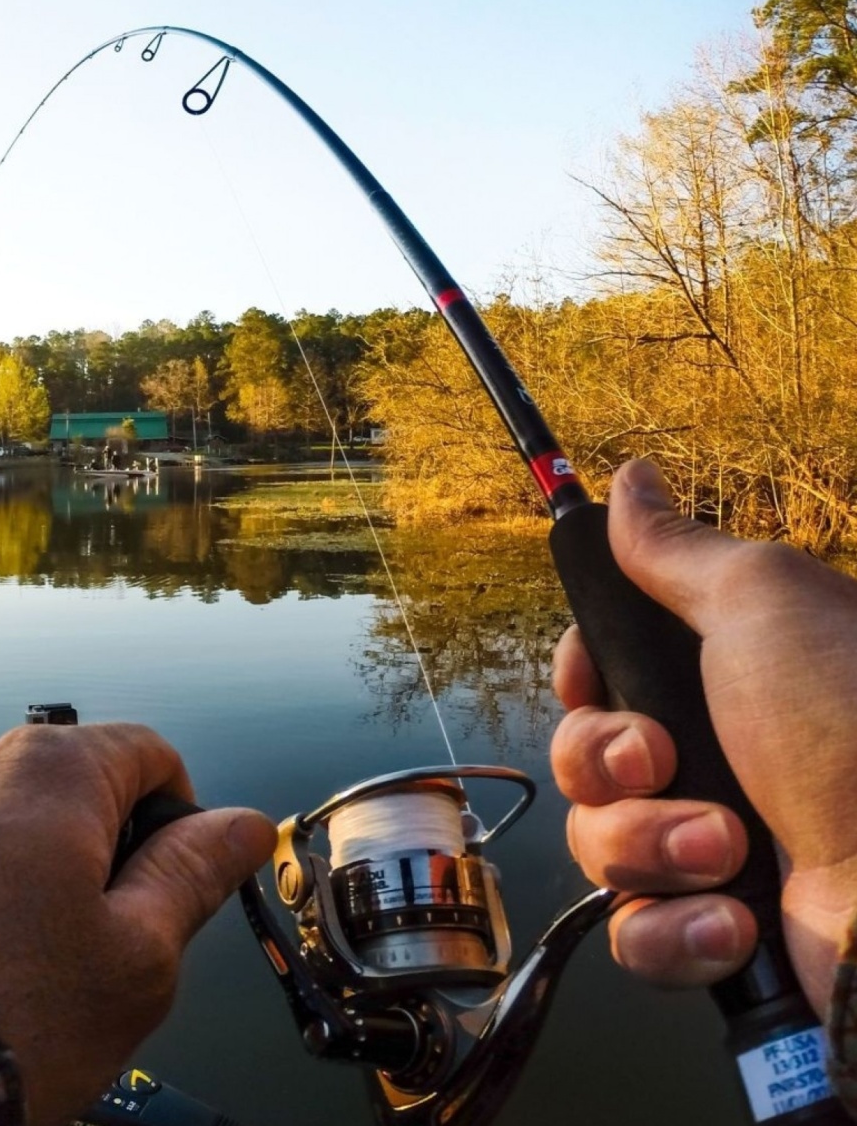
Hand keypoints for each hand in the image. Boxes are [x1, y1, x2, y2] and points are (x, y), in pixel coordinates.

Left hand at [0, 723, 275, 1125]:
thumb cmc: (7, 1009)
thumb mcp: (136, 956)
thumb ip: (193, 876)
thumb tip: (245, 824)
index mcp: (57, 768)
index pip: (153, 754)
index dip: (183, 821)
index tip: (174, 894)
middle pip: (84, 790)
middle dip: (109, 861)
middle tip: (105, 953)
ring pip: (21, 830)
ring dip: (45, 887)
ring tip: (30, 976)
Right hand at [551, 459, 856, 1012]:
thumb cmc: (849, 724)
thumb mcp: (762, 604)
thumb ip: (676, 549)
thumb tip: (630, 476)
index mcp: (723, 679)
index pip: (599, 670)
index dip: (579, 677)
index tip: (589, 679)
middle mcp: (715, 757)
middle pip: (581, 754)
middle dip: (605, 763)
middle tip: (663, 761)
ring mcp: (712, 849)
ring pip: (596, 844)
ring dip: (648, 846)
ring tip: (727, 851)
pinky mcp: (714, 933)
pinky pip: (632, 932)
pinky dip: (672, 930)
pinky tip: (732, 922)